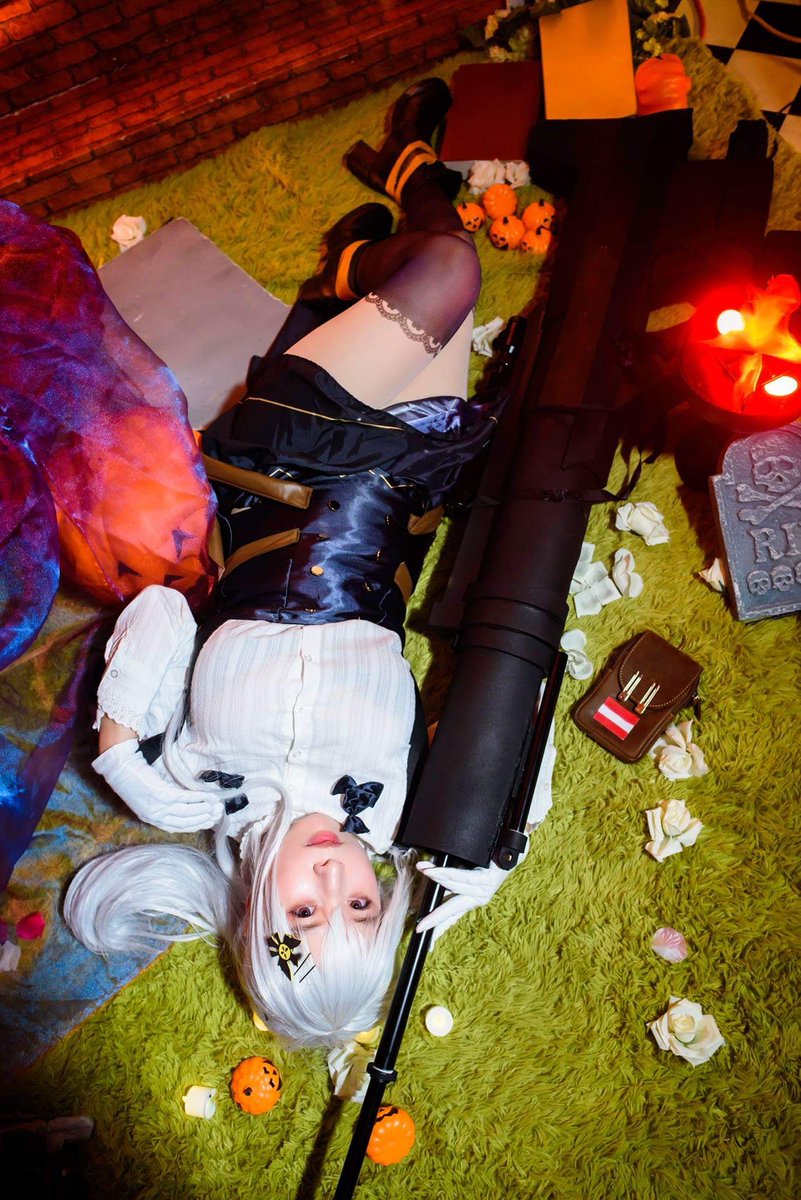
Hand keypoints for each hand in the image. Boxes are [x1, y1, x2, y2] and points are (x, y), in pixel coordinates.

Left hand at [93, 740, 223, 832]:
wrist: (120, 768)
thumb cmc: (134, 779)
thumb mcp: (147, 797)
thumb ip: (163, 803)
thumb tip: (184, 802)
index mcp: (151, 819)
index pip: (177, 827)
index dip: (195, 826)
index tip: (209, 822)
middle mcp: (155, 816)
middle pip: (184, 821)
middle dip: (203, 818)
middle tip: (218, 814)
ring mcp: (157, 806)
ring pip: (186, 812)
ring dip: (203, 809)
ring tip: (216, 805)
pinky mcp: (160, 793)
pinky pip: (183, 798)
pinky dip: (197, 798)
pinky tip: (207, 796)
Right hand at [414, 859, 508, 942]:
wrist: (508, 850)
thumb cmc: (486, 861)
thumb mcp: (466, 874)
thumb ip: (451, 882)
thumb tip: (431, 883)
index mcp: (472, 901)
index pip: (452, 918)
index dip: (439, 930)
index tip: (429, 944)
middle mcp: (478, 898)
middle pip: (451, 911)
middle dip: (434, 920)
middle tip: (420, 927)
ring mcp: (483, 890)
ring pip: (453, 886)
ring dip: (435, 877)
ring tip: (422, 870)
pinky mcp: (487, 879)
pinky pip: (463, 877)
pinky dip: (446, 873)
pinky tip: (434, 871)